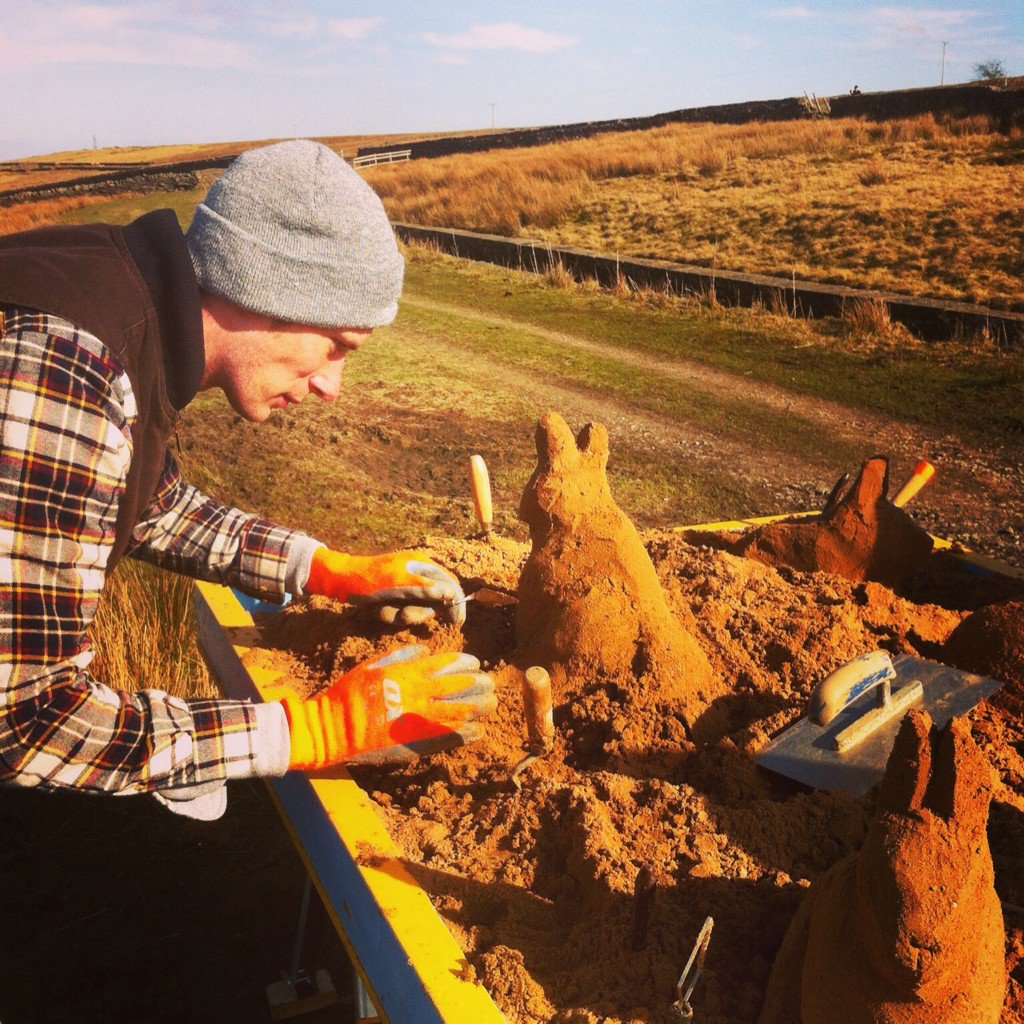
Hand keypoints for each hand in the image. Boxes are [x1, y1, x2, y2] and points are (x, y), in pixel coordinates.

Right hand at [274, 645, 494, 768]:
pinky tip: (477, 730)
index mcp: (409, 673)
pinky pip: (448, 737)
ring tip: (492, 704)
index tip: (476, 663)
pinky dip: (465, 733)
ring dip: (478, 707)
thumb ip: (401, 656)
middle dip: (479, 684)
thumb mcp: (374, 664)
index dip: (465, 663)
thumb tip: (426, 651)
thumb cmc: (351, 692)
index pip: (446, 664)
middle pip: (459, 687)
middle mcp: (419, 694)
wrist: (335, 727)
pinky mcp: (417, 742)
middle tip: (491, 683)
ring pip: (459, 711)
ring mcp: (420, 719)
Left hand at [307, 547, 465, 625]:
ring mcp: (405, 586)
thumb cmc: (368, 580)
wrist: (339, 581)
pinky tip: (377, 610)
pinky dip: (390, 614)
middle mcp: (416, 574)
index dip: (455, 603)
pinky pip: (401, 611)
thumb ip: (426, 589)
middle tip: (403, 616)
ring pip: (415, 609)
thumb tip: (452, 593)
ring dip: (399, 615)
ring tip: (382, 611)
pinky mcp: (394, 595)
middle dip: (417, 612)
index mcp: (421, 565)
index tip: (457, 623)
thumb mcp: (398, 585)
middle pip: (433, 601)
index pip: (449, 583)